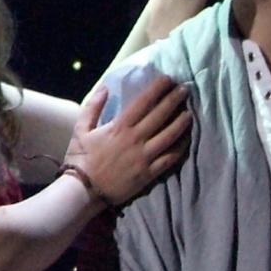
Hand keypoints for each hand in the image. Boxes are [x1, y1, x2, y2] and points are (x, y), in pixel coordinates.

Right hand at [65, 75, 189, 205]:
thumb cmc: (81, 159)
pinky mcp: (149, 173)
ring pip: (170, 136)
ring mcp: (145, 157)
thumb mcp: (81, 129)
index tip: (168, 79)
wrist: (84, 191)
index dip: (158, 88)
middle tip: (185, 89)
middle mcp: (136, 139)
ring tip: (190, 112)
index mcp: (119, 127)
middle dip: (174, 100)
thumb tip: (105, 87)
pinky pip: (170, 158)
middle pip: (161, 115)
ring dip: (182, 122)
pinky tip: (187, 139)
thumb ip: (92, 107)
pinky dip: (181, 147)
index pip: (143, 102)